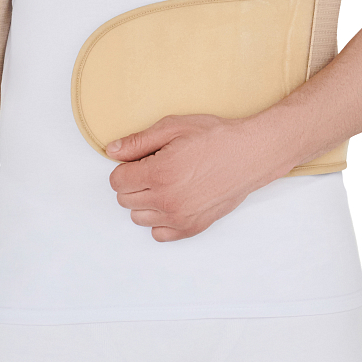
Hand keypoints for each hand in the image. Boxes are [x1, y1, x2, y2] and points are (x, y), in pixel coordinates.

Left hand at [106, 113, 273, 241]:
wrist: (250, 154)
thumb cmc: (215, 137)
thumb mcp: (173, 127)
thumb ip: (138, 141)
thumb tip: (112, 151)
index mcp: (159, 174)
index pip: (117, 181)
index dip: (125, 168)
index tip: (139, 160)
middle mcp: (167, 200)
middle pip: (125, 200)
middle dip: (133, 182)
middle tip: (154, 167)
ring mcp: (180, 217)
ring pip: (138, 218)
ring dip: (144, 201)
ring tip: (165, 183)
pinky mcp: (193, 227)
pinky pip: (159, 233)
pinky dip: (160, 219)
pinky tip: (172, 200)